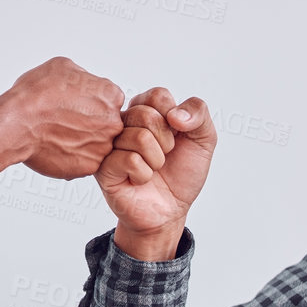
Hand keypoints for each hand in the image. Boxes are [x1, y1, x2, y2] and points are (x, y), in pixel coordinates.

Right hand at [6, 57, 123, 179]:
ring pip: (97, 144)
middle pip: (107, 123)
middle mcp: (112, 122)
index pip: (110, 100)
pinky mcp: (89, 166)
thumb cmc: (35, 95)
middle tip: (67, 121)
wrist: (17, 123)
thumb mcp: (64, 66)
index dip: (92, 102)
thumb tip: (85, 82)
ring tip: (60, 135)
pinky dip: (73, 157)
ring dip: (82, 141)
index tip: (78, 105)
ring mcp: (102, 146)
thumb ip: (84, 76)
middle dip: (90, 123)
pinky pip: (85, 161)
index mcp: (110, 95)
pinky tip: (58, 147)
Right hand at [97, 89, 215, 260]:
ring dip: (157, 160)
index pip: (157, 95)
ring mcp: (110, 145)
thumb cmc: (182, 173)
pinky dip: (144, 174)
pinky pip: (130, 160)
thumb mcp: (203, 139)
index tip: (176, 135)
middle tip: (164, 156)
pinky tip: (139, 180)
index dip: (174, 117)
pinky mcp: (103, 168)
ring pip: (139, 138)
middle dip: (166, 141)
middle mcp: (123, 123)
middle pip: (146, 114)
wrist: (170, 210)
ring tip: (153, 169)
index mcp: (144, 110)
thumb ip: (198, 113)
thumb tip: (176, 114)